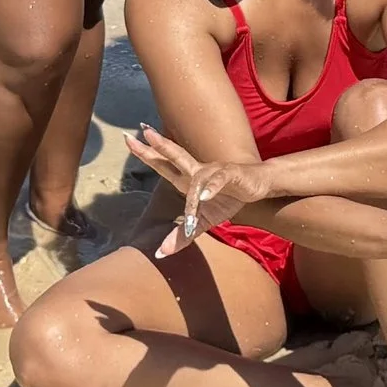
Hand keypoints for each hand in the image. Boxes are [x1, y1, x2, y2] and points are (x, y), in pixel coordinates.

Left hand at [125, 126, 273, 256]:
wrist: (257, 186)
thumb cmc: (227, 199)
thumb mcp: (203, 222)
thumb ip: (182, 235)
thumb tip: (160, 254)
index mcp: (187, 179)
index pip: (164, 164)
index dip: (147, 153)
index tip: (129, 140)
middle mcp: (197, 171)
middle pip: (175, 156)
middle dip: (159, 145)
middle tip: (143, 132)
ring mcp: (213, 171)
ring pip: (198, 176)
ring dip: (191, 189)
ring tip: (186, 206)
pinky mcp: (231, 174)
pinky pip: (219, 180)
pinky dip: (212, 188)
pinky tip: (204, 196)